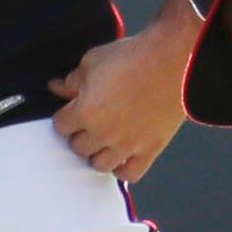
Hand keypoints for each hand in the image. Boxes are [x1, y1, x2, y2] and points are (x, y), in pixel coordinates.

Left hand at [51, 11, 194, 181]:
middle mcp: (103, 133)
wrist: (174, 62)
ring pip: (99, 165)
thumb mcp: (94, 60)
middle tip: (89, 123)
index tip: (72, 111)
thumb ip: (73, 80)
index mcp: (85, 112)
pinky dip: (123, 169)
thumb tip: (57, 87)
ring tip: (104, 140)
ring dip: (98, 153)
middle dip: (80, 134)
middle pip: (78, 147)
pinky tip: (123, 156)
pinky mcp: (149, 149)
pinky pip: (129, 174)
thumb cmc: (135, 57)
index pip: (61, 126)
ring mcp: (127, 145)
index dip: (66, 116)